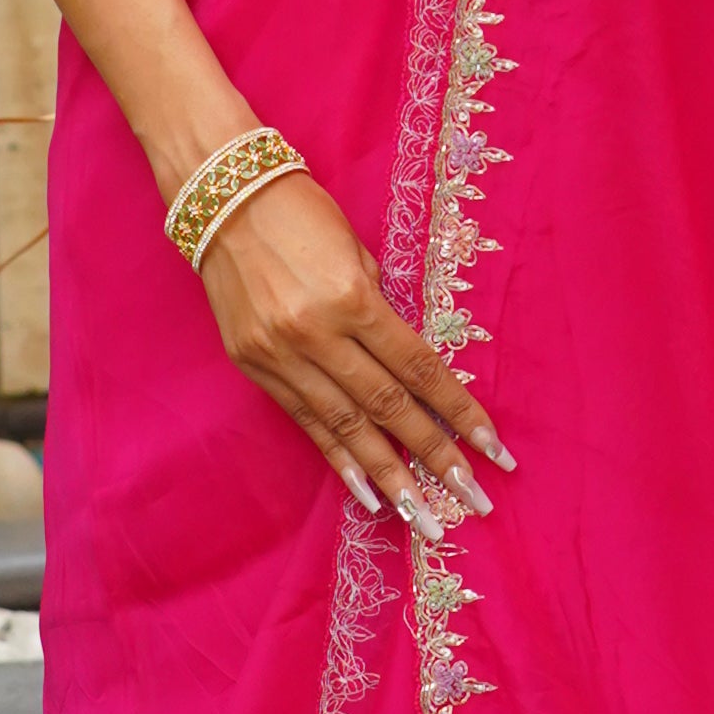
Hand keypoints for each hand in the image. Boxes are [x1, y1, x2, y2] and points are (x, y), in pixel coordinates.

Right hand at [199, 170, 508, 528]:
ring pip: (346, 428)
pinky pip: (306, 422)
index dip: (459, 412)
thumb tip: (409, 368)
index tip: (493, 448)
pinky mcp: (254, 366)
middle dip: (435, 458)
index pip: (419, 369)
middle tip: (474, 500)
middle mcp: (316, 334)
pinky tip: (366, 494)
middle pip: (388, 408)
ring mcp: (280, 355)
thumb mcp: (356, 251)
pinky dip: (338, 459)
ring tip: (424, 516)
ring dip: (390, 477)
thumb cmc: (302, 212)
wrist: (220, 196)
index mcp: (353, 298)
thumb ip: (380, 310)